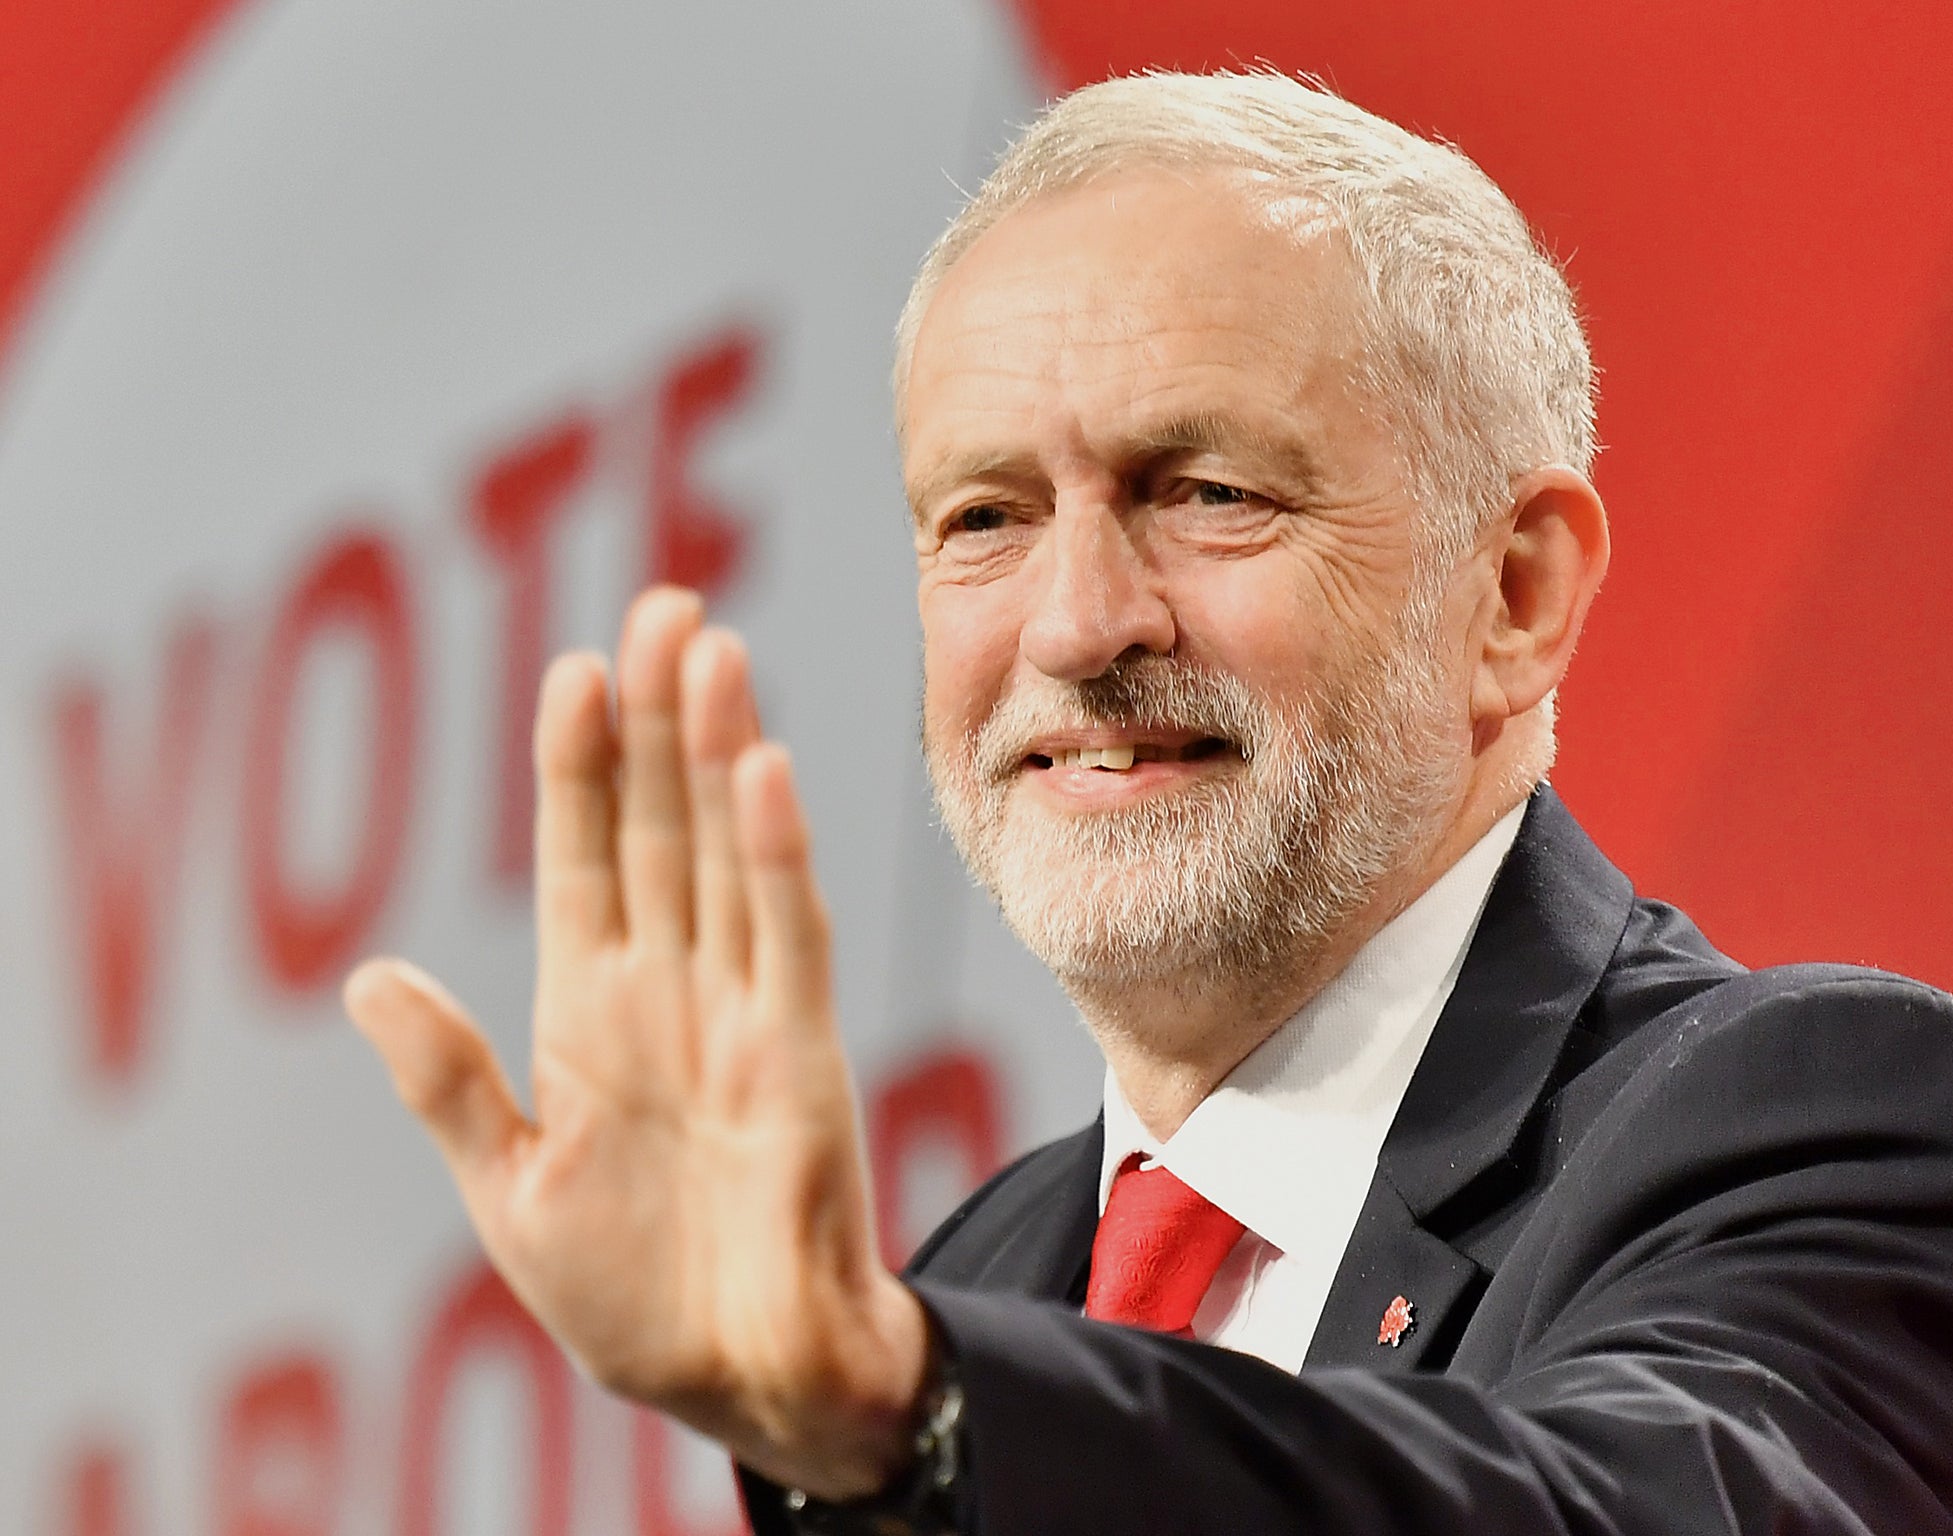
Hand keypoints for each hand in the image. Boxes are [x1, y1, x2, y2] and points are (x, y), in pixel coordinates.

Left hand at [345, 586, 929, 1498]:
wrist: (736, 1374)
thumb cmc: (627, 1292)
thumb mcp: (508, 1186)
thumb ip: (448, 1080)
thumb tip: (367, 976)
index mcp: (591, 1011)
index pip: (582, 857)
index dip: (576, 765)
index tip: (575, 671)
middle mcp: (671, 987)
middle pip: (659, 825)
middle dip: (657, 717)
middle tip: (667, 603)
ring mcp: (740, 1008)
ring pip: (725, 853)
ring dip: (715, 753)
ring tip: (710, 648)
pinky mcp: (801, 1049)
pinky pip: (786, 936)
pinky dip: (774, 856)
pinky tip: (759, 773)